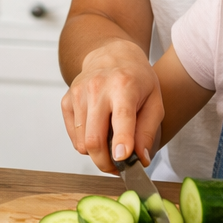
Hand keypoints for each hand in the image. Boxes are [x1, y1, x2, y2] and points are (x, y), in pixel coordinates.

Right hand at [59, 39, 162, 173]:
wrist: (112, 54)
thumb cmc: (137, 78)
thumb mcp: (155, 101)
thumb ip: (148, 131)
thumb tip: (141, 159)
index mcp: (124, 86)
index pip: (121, 118)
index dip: (121, 142)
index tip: (122, 159)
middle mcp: (97, 88)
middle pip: (94, 139)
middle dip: (106, 163)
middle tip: (118, 168)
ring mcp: (78, 94)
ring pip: (82, 142)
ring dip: (97, 154)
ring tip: (110, 148)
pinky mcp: (67, 100)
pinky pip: (74, 136)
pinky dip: (86, 143)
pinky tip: (99, 133)